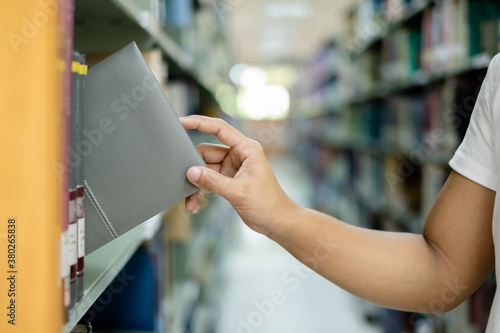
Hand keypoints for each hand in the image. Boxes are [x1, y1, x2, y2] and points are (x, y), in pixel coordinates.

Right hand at [180, 115, 297, 235]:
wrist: (276, 222)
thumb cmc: (267, 203)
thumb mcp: (238, 192)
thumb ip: (213, 182)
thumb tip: (191, 172)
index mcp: (246, 149)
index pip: (219, 129)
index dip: (199, 123)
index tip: (181, 122)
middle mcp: (238, 155)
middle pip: (207, 152)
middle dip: (194, 168)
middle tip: (183, 182)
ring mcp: (232, 168)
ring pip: (205, 169)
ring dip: (196, 184)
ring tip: (190, 202)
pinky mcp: (228, 180)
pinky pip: (208, 181)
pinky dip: (200, 191)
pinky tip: (195, 205)